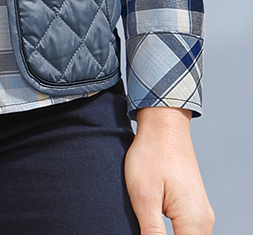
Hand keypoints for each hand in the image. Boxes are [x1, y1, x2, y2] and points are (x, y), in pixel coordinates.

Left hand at [124, 107, 213, 234]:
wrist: (163, 124)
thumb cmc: (152, 154)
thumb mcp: (144, 196)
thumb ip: (152, 233)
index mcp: (194, 221)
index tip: (147, 231)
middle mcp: (204, 221)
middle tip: (145, 225)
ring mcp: (201, 214)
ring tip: (147, 222)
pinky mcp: (194, 207)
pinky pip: (186, 231)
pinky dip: (173, 233)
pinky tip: (153, 226)